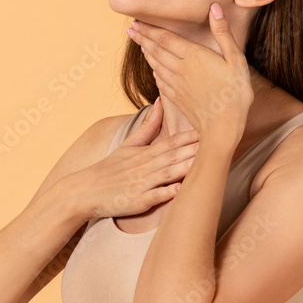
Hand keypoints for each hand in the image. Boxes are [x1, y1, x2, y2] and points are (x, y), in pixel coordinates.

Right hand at [69, 98, 199, 219]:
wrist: (83, 191)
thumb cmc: (108, 169)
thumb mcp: (128, 144)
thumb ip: (148, 126)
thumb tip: (161, 101)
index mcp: (145, 153)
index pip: (172, 142)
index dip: (192, 136)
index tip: (210, 129)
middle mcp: (144, 166)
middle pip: (174, 156)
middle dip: (196, 149)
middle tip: (218, 142)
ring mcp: (141, 184)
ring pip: (167, 174)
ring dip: (187, 168)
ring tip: (206, 163)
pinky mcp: (136, 201)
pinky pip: (154, 197)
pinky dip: (167, 193)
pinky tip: (181, 191)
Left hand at [127, 2, 252, 139]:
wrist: (223, 127)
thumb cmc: (235, 93)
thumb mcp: (235, 59)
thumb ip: (223, 33)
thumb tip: (214, 8)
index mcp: (194, 56)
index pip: (165, 38)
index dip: (149, 30)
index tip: (136, 22)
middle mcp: (181, 69)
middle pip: (156, 50)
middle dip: (142, 38)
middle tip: (131, 30)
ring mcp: (177, 85)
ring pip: (157, 65)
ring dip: (147, 54)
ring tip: (139, 45)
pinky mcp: (178, 99)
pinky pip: (161, 82)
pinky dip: (156, 73)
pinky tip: (154, 71)